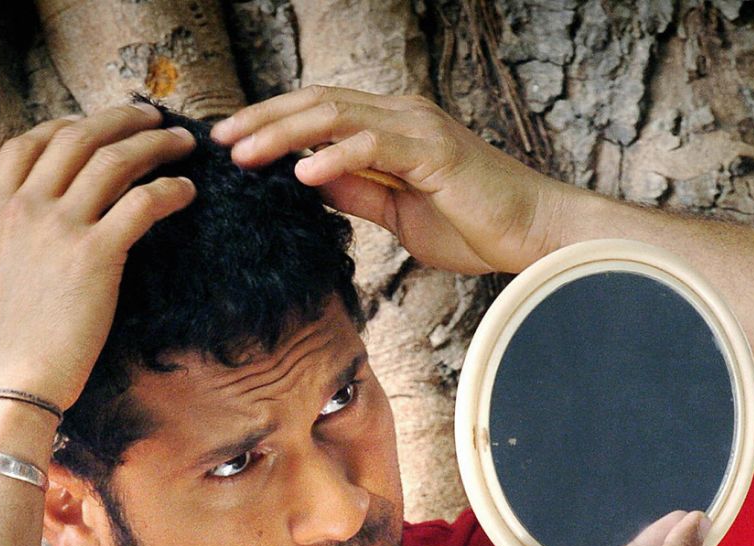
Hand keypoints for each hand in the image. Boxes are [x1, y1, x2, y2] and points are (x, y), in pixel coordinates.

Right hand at [0, 104, 196, 409]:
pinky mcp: (97, 254)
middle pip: (76, 138)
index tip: (91, 126)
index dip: (63, 128)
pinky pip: (141, 204)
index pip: (27, 146)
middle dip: (118, 119)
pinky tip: (186, 191)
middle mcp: (23, 208)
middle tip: (150, 116)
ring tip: (181, 141)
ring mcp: (60, 228)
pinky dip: (169, 191)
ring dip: (153, 144)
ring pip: (113, 160)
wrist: (0, 387)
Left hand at [210, 85, 565, 275]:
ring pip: (336, 114)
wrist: (534, 234)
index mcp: (392, 126)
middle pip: (317, 102)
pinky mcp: (434, 152)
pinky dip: (334, 157)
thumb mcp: (397, 212)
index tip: (231, 144)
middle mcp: (402, 115)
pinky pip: (374, 145)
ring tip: (245, 154)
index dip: (272, 123)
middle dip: (263, 119)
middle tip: (219, 139)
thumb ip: (356, 191)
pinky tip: (302, 175)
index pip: (320, 111)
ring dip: (284, 133)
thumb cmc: (474, 225)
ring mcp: (418, 128)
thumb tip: (309, 180)